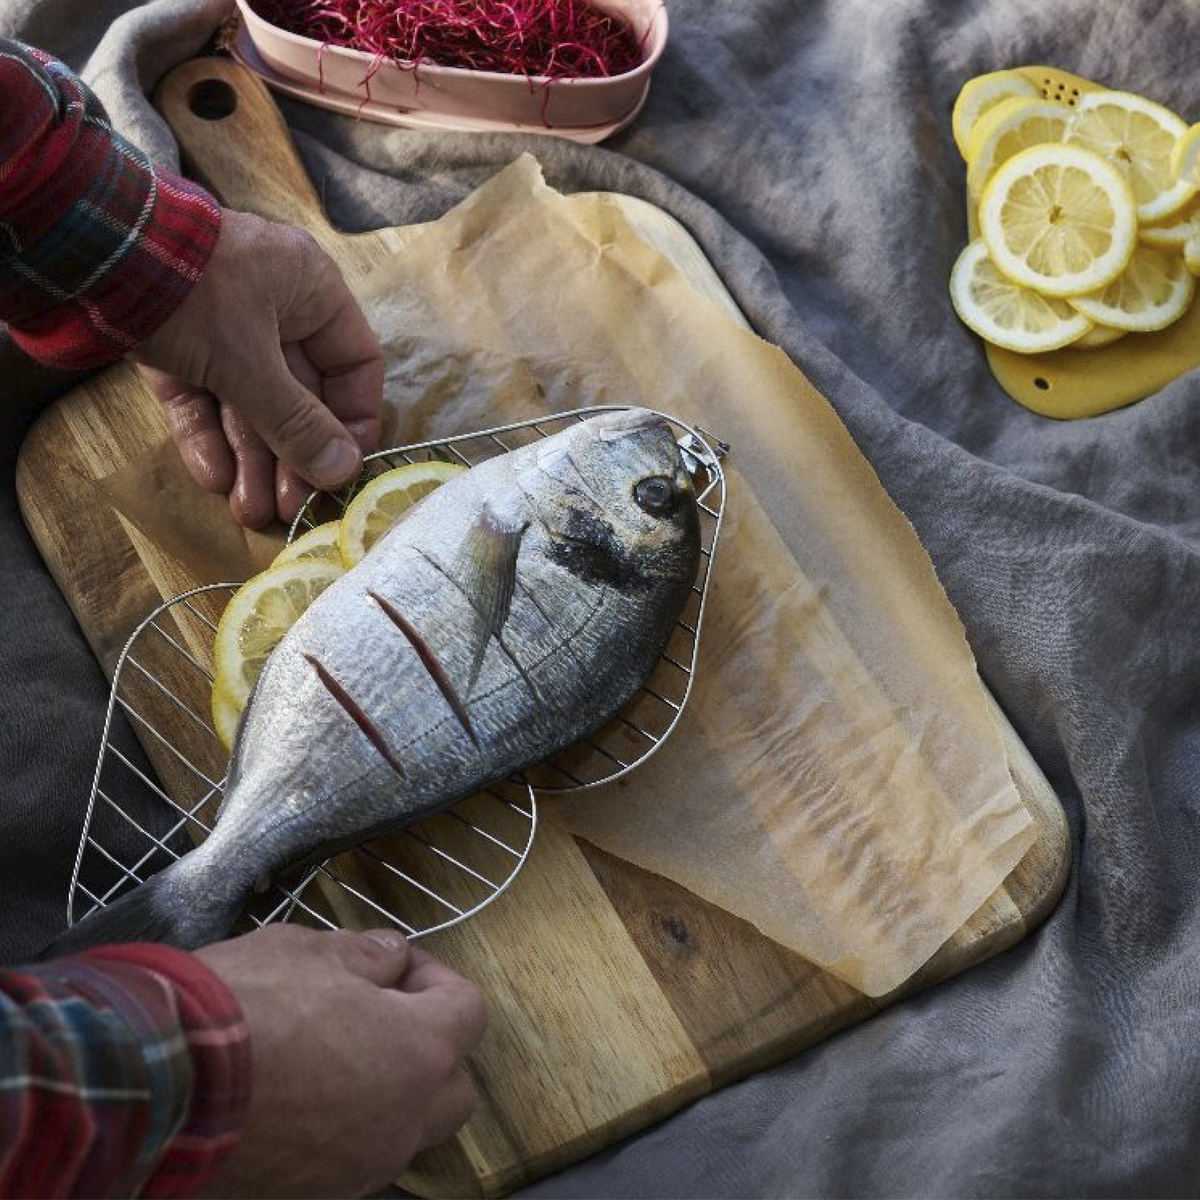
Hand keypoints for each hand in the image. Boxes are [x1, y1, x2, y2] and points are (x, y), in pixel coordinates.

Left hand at [131, 208, 383, 528]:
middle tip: (290, 510)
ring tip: (247, 510)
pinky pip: (202, 394)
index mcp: (310, 290)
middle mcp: (273, 304)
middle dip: (290, 456)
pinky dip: (207, 434)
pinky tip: (213, 478)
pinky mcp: (174, 341)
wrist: (86, 253)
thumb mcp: (251, 363)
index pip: (354, 363)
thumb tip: (343, 473)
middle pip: (298, 394)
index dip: (354, 420)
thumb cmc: (192, 294)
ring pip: (248, 400)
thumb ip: (297, 422)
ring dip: (251, 458)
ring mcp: (221, 323)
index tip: (342, 468)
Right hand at [196, 925, 486, 1197]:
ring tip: (334, 1056)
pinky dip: (342, 1130)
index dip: (435, 976)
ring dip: (388, 1092)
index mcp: (419, 1051)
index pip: (468, 1011)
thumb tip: (389, 957)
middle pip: (453, 1084)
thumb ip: (367, 955)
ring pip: (404, 1129)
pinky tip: (298, 1099)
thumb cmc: (242, 1009)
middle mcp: (402, 1120)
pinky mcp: (311, 1195)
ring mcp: (358, 1167)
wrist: (158, 1086)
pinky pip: (352, 1160)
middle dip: (430, 1045)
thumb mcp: (310, 951)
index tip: (395, 965)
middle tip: (382, 1014)